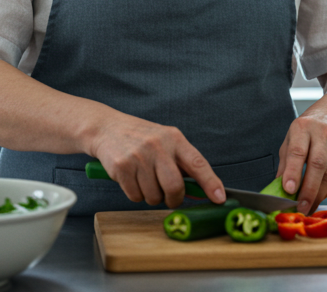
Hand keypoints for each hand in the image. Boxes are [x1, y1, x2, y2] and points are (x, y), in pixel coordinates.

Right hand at [87, 113, 224, 208]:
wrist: (107, 128)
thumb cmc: (141, 138)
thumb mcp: (164, 141)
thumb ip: (181, 162)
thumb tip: (202, 190)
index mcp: (174, 138)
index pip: (198, 163)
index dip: (211, 183)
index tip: (220, 198)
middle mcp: (158, 146)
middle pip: (174, 186)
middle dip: (174, 199)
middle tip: (169, 198)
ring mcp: (139, 156)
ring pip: (153, 196)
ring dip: (151, 196)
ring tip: (144, 180)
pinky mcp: (122, 166)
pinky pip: (135, 196)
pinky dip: (135, 194)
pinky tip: (131, 179)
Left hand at [276, 108, 326, 213]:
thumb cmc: (308, 131)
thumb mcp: (290, 140)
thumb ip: (285, 164)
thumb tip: (280, 189)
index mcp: (303, 127)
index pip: (298, 151)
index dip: (293, 172)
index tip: (289, 190)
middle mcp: (323, 133)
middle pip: (317, 164)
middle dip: (308, 189)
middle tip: (301, 207)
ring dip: (318, 194)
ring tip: (308, 207)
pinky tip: (319, 197)